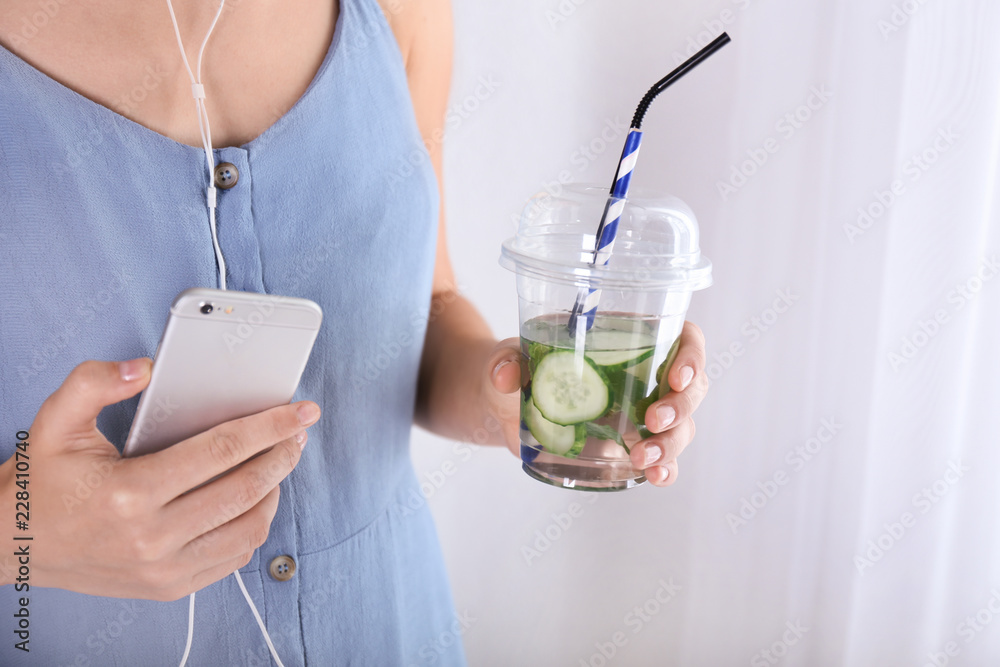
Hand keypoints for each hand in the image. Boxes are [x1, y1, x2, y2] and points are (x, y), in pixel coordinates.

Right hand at [0, 358, 319, 600]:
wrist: (13, 545)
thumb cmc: (42, 482)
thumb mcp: (55, 421)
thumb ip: (96, 382)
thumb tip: (145, 369)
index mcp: (130, 493)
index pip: (223, 451)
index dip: (269, 426)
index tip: (301, 412)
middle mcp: (152, 537)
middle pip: (246, 489)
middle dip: (283, 454)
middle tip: (297, 432)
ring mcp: (164, 568)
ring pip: (250, 528)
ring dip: (275, 491)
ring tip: (276, 462)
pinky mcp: (170, 587)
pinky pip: (234, 557)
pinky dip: (254, 525)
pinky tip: (253, 499)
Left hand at [485, 321, 708, 486]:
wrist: (503, 408)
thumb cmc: (514, 369)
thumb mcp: (507, 358)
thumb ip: (505, 361)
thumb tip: (505, 375)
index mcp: (626, 339)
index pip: (683, 337)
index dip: (691, 355)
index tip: (676, 377)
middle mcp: (644, 374)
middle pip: (691, 386)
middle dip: (681, 406)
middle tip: (652, 421)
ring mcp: (641, 412)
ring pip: (682, 425)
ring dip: (672, 443)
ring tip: (642, 458)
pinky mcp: (629, 445)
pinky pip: (662, 457)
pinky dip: (666, 468)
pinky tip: (657, 477)